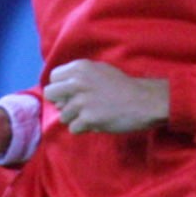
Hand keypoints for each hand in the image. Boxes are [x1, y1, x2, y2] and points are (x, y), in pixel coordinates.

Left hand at [43, 59, 169, 134]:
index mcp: (79, 67)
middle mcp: (77, 82)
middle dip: (61, 102)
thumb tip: (58, 93)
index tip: (71, 93)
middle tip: (76, 106)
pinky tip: (97, 122)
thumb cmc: (123, 87)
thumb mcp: (99, 71)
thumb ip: (77, 77)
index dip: (60, 87)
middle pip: (50, 95)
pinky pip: (73, 128)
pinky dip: (84, 128)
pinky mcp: (87, 118)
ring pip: (62, 115)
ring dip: (76, 118)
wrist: (145, 101)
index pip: (52, 78)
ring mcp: (81, 101)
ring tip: (94, 113)